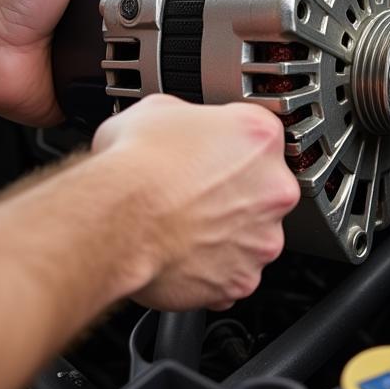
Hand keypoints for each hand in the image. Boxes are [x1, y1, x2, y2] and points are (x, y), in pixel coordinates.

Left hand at [0, 0, 172, 125]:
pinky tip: (142, 70)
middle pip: (152, 7)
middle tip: (171, 1)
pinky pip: (127, 88)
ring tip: (155, 33)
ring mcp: (97, 49)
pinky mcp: (94, 85)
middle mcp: (98, 11)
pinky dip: (136, 83)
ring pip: (145, 49)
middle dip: (165, 7)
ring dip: (153, 44)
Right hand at [92, 95, 300, 310]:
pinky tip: (183, 252)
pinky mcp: (242, 280)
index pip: (260, 135)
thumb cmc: (134, 164)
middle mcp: (273, 187)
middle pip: (264, 186)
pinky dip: (213, 268)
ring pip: (251, 233)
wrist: (116, 219)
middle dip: (234, 191)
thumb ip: (190, 117)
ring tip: (185, 224)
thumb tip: (181, 125)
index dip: (230, 143)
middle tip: (196, 190)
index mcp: (260, 136)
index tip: (214, 152)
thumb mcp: (158, 109)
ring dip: (226, 231)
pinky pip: (233, 272)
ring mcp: (261, 237)